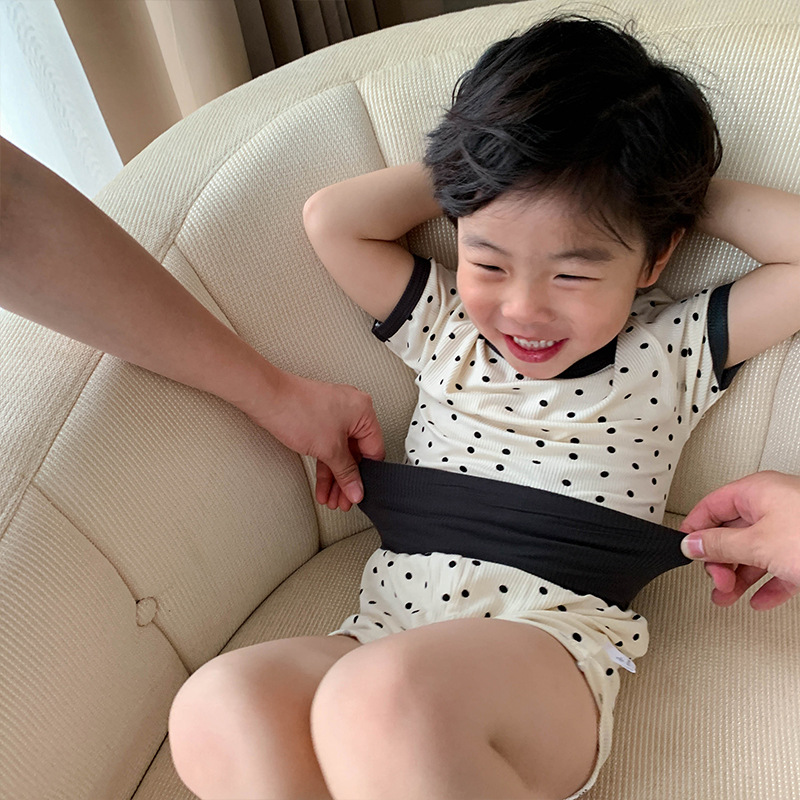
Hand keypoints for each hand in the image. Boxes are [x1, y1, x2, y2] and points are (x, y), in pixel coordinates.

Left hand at [240, 369, 384, 511]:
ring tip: (331, 496)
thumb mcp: (330, 450)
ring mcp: (335, 413)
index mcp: (364, 411)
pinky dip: (326, 463)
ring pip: (340, 452)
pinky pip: (329, 444)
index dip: (366, 475)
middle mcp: (352, 409)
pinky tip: (323, 483)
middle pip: (356, 453)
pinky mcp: (320, 418)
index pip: (374, 450)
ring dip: (335, 476)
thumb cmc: (296, 410)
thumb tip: (356, 488)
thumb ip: (346, 473)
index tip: (358, 492)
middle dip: (347, 479)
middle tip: (343, 499)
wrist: (266, 398)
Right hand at [680, 471, 799, 609]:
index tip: (686, 551)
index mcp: (757, 491)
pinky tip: (760, 598)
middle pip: (732, 531)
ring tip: (729, 597)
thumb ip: (720, 545)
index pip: (711, 506)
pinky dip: (767, 584)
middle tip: (717, 581)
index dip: (695, 531)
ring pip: (755, 551)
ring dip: (739, 577)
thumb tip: (694, 544)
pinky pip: (779, 566)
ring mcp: (793, 528)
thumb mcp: (758, 544)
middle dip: (720, 561)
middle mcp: (774, 505)